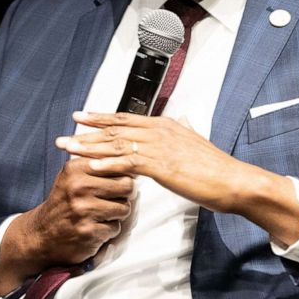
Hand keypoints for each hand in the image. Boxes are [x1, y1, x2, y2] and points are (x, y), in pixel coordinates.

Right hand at [0, 157, 132, 294]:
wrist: (41, 234)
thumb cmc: (64, 202)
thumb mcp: (72, 176)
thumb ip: (96, 164)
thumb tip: (129, 159)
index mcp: (75, 169)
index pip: (117, 165)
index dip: (123, 175)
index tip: (118, 182)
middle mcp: (78, 187)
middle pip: (127, 186)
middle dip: (124, 195)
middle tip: (113, 200)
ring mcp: (83, 210)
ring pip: (124, 208)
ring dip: (117, 215)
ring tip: (101, 215)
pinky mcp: (88, 231)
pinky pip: (115, 228)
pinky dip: (108, 231)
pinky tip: (94, 228)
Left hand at [56, 111, 298, 244]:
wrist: (233, 180)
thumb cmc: (216, 168)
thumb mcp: (198, 142)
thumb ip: (187, 130)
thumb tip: (184, 119)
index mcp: (165, 125)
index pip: (126, 119)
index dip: (102, 118)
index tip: (82, 117)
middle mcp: (159, 130)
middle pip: (116, 128)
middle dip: (88, 130)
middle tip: (64, 133)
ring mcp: (159, 146)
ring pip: (117, 143)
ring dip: (89, 146)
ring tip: (68, 148)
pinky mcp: (161, 165)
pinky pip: (128, 162)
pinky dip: (108, 163)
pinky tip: (91, 165)